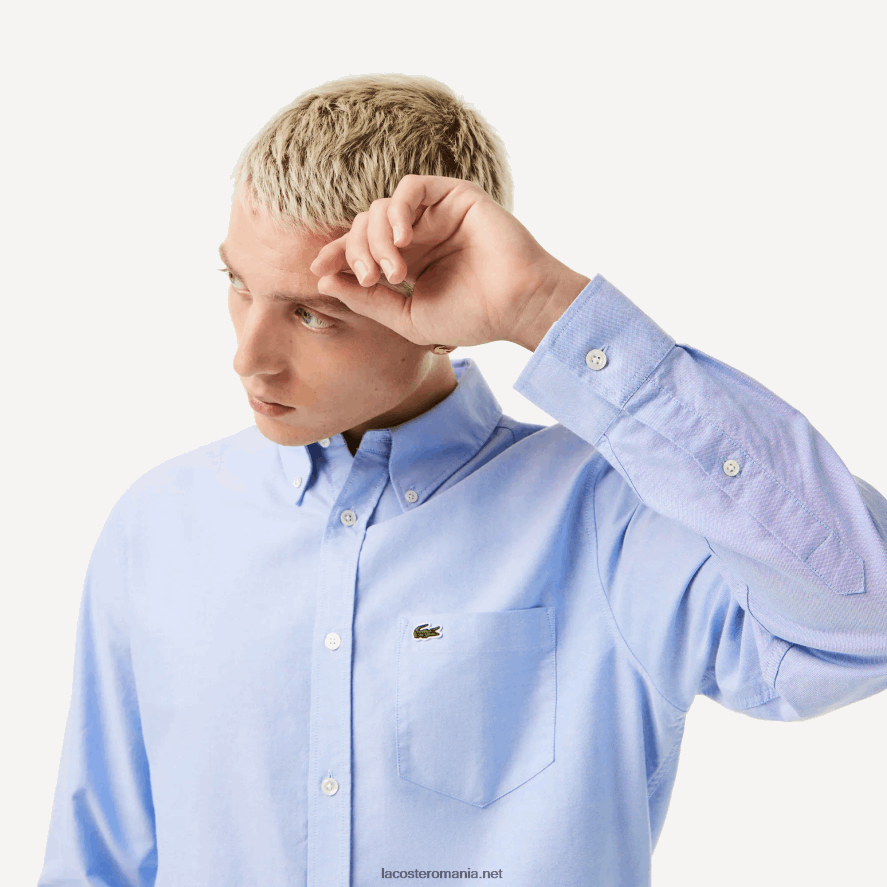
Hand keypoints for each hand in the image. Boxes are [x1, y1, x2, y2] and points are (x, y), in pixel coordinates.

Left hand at [309, 174, 583, 348]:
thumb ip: (368, 301)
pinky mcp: (454, 195)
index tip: (317, 269)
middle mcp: (419, 235)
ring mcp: (435, 214)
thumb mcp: (408, 318)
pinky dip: (396, 209)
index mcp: (409, 262)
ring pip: (381, 208)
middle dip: (356, 252)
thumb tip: (323, 280)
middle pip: (365, 226)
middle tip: (370, 279)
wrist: (516, 305)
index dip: (336, 254)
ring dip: (376, 239)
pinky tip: (401, 239)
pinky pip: (410, 188)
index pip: (361, 248)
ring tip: (393, 271)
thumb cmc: (472, 317)